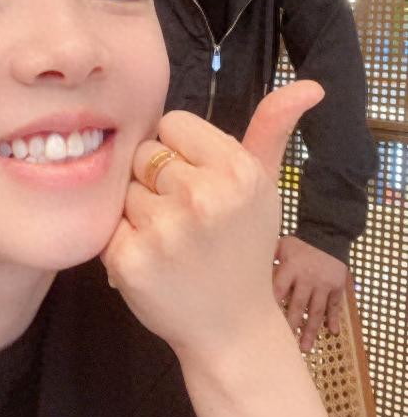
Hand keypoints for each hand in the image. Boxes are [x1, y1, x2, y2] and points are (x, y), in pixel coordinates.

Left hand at [101, 81, 323, 363]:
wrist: (232, 330)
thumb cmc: (244, 248)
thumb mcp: (265, 185)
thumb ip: (273, 128)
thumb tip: (310, 85)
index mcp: (236, 171)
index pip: (172, 123)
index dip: (180, 151)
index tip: (198, 182)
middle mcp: (202, 197)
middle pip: (144, 152)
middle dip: (157, 180)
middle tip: (185, 218)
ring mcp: (164, 231)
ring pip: (123, 187)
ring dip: (139, 211)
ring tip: (170, 240)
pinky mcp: (129, 260)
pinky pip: (107, 223)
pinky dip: (122, 241)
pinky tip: (151, 260)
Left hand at [273, 235, 346, 352]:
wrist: (328, 233)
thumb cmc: (301, 244)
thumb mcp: (283, 245)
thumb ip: (269, 258)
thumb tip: (248, 267)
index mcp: (292, 268)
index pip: (280, 289)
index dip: (274, 305)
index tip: (266, 322)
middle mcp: (308, 278)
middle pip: (299, 305)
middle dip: (293, 325)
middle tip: (287, 345)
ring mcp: (323, 283)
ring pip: (317, 310)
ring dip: (311, 330)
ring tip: (306, 348)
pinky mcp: (337, 286)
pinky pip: (335, 305)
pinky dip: (334, 318)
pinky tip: (333, 332)